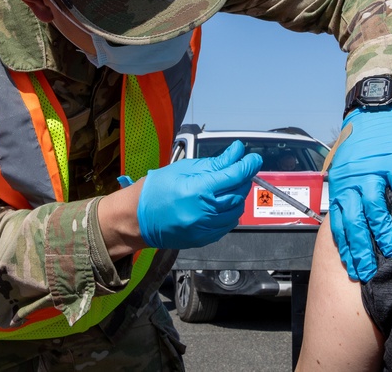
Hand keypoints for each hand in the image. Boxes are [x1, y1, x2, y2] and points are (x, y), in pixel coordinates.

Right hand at [138, 140, 262, 248]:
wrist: (138, 218)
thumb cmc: (156, 191)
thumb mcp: (184, 169)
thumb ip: (214, 163)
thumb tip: (235, 153)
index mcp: (198, 190)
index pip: (234, 176)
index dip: (248, 165)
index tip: (254, 159)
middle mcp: (204, 211)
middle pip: (238, 193)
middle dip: (243, 180)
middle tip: (239, 170)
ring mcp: (205, 228)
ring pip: (236, 211)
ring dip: (238, 197)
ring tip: (227, 187)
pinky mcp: (204, 239)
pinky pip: (228, 225)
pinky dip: (230, 212)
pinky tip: (221, 204)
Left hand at [327, 105, 391, 281]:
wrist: (373, 112)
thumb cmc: (361, 146)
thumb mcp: (347, 170)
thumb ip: (349, 194)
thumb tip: (352, 224)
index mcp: (340, 185)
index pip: (339, 222)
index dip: (346, 247)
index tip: (352, 267)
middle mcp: (353, 179)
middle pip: (354, 219)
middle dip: (360, 248)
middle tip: (367, 270)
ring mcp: (373, 170)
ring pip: (374, 206)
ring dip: (381, 231)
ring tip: (390, 250)